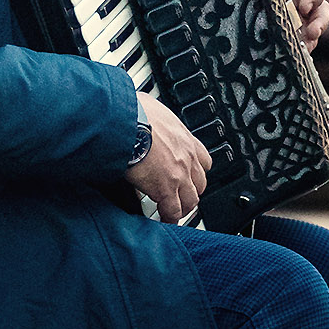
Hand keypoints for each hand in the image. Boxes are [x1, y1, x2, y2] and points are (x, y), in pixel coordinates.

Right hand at [125, 95, 210, 223]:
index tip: (189, 176)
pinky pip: (172, 211)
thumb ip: (153, 118)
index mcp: (184, 137)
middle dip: (191, 190)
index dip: (195, 170)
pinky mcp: (165, 189)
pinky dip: (169, 217)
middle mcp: (187, 156)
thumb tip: (143, 114)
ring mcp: (179, 175)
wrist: (126, 123)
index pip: (202, 159)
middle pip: (200, 182)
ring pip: (191, 200)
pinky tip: (163, 220)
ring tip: (173, 211)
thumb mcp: (151, 109)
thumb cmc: (133, 112)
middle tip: (180, 196)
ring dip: (183, 206)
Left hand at [259, 0, 328, 51]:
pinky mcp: (277, 26)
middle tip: (312, 30)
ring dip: (313, 36)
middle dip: (321, 20)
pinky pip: (294, 39)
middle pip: (320, 9)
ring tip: (306, 45)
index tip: (305, 2)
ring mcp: (288, 11)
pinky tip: (296, 55)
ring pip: (310, 26)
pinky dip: (299, 47)